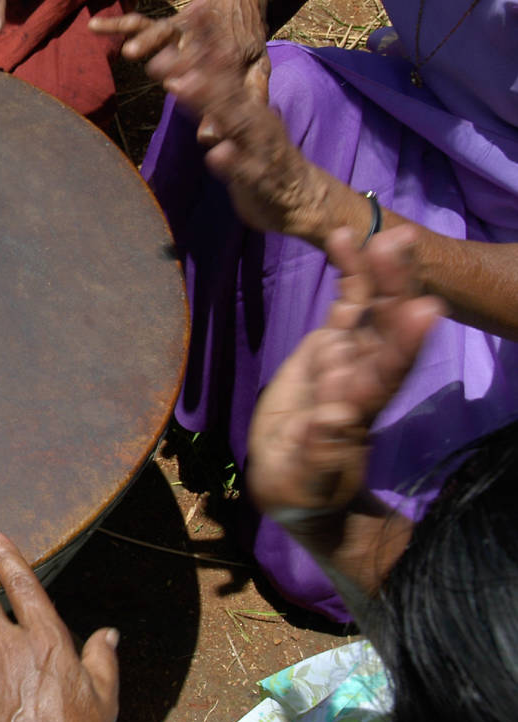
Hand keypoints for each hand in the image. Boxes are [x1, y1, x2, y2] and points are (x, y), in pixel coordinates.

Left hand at [96, 0, 331, 237]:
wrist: (302, 199)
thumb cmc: (264, 162)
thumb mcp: (240, 127)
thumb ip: (217, 106)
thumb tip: (187, 77)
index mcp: (247, 107)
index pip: (222, 73)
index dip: (202, 49)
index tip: (182, 22)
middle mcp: (253, 120)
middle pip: (222, 89)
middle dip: (193, 68)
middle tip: (162, 52)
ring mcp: (257, 147)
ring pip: (233, 121)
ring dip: (208, 102)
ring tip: (182, 84)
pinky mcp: (258, 178)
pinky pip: (245, 169)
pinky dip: (231, 160)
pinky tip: (216, 152)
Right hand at [248, 226, 443, 529]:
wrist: (295, 481)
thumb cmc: (302, 489)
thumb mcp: (305, 480)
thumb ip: (319, 453)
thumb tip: (331, 420)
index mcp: (359, 411)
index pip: (388, 374)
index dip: (405, 342)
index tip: (425, 310)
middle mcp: (363, 376)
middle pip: (386, 329)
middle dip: (396, 287)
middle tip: (401, 245)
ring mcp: (349, 357)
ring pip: (372, 309)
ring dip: (381, 272)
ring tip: (385, 232)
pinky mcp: (329, 347)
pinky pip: (345, 305)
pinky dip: (349, 273)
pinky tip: (345, 237)